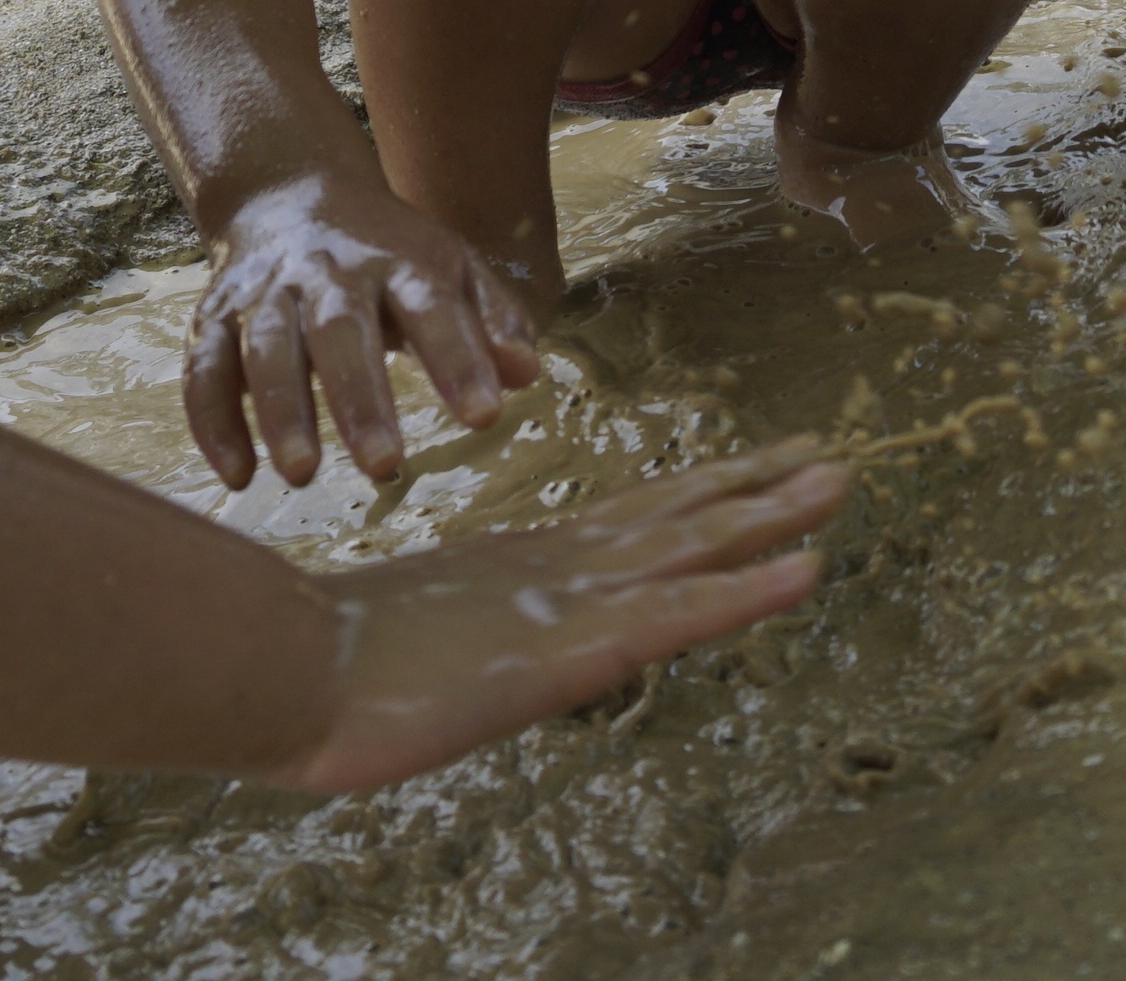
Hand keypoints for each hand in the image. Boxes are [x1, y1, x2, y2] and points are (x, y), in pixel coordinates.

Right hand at [188, 171, 543, 488]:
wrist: (289, 192)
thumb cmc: (390, 252)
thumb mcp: (453, 268)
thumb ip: (492, 320)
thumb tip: (527, 375)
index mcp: (400, 262)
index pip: (435, 310)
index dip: (460, 361)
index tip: (486, 418)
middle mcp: (330, 273)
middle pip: (342, 333)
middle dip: (361, 400)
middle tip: (387, 466)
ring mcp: (268, 293)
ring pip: (267, 351)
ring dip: (282, 413)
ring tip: (303, 476)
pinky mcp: (217, 316)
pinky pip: (204, 369)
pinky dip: (213, 422)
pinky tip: (238, 475)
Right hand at [272, 442, 846, 797]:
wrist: (285, 668)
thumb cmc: (321, 663)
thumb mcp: (403, 638)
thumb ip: (438, 629)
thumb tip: (443, 639)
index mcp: (520, 563)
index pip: (630, 519)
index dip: (698, 493)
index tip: (755, 468)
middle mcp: (558, 567)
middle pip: (677, 516)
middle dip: (755, 490)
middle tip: (827, 456)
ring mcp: (570, 601)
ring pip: (695, 549)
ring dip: (773, 518)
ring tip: (841, 481)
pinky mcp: (575, 649)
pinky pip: (683, 614)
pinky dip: (750, 589)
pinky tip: (809, 570)